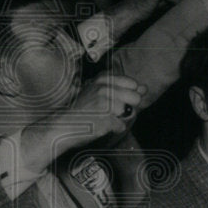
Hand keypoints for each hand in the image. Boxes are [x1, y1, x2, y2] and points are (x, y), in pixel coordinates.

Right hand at [19, 75, 146, 170]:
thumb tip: (145, 88)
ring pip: (129, 113)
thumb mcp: (99, 92)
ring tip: (102, 118)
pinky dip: (113, 130)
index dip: (127, 95)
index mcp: (104, 78)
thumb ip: (124, 88)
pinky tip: (100, 126)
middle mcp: (105, 87)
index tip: (112, 100)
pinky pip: (121, 127)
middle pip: (135, 98)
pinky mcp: (105, 119)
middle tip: (108, 111)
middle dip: (126, 107)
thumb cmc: (82, 110)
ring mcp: (105, 103)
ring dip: (119, 119)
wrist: (63, 126)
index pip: (133, 84)